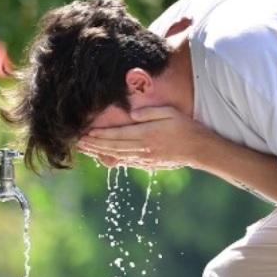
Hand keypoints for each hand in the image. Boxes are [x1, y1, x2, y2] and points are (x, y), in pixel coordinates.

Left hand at [78, 106, 214, 170]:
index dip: (100, 134)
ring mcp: (144, 157)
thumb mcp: (170, 113)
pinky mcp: (147, 163)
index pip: (117, 134)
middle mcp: (143, 148)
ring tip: (84, 148)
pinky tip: (102, 155)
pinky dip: (112, 158)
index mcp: (146, 134)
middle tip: (77, 141)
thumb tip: (132, 114)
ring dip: (98, 151)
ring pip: (116, 155)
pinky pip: (125, 161)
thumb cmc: (186, 127)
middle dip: (93, 144)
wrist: (199, 150)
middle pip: (112, 146)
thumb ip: (150, 112)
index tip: (85, 132)